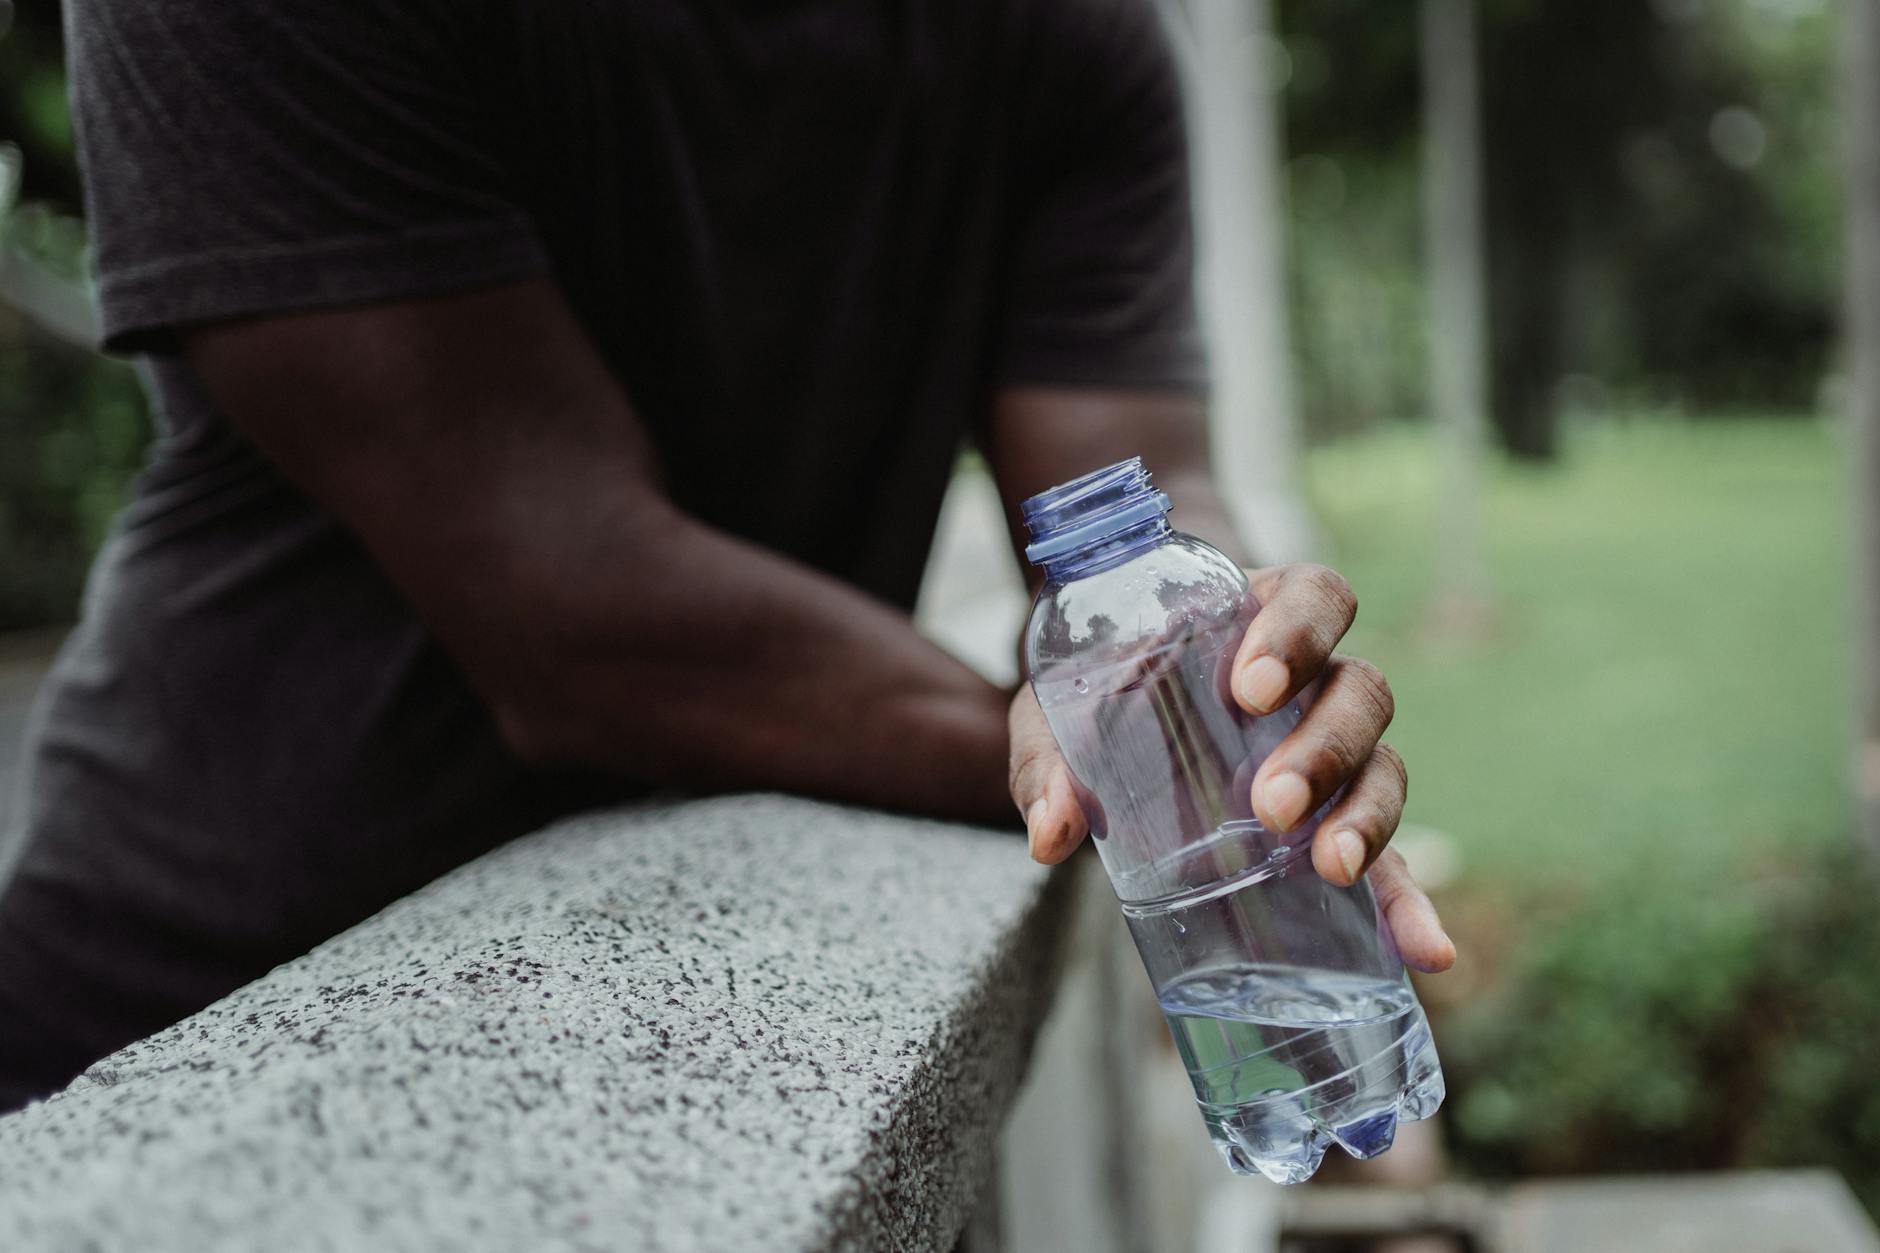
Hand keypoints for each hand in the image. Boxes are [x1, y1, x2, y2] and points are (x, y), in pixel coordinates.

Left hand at [1006, 563, 1455, 972]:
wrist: (1107, 731)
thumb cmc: (1093, 694)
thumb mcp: (1057, 713)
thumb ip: (1049, 758)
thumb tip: (1052, 832)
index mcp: (1258, 617)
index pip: (1314, 597)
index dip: (1299, 633)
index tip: (1251, 688)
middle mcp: (1315, 681)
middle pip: (1359, 692)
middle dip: (1324, 746)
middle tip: (1271, 800)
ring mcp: (1334, 756)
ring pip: (1384, 766)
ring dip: (1365, 816)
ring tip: (1331, 866)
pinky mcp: (1335, 828)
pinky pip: (1392, 863)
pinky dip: (1410, 907)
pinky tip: (1428, 952)